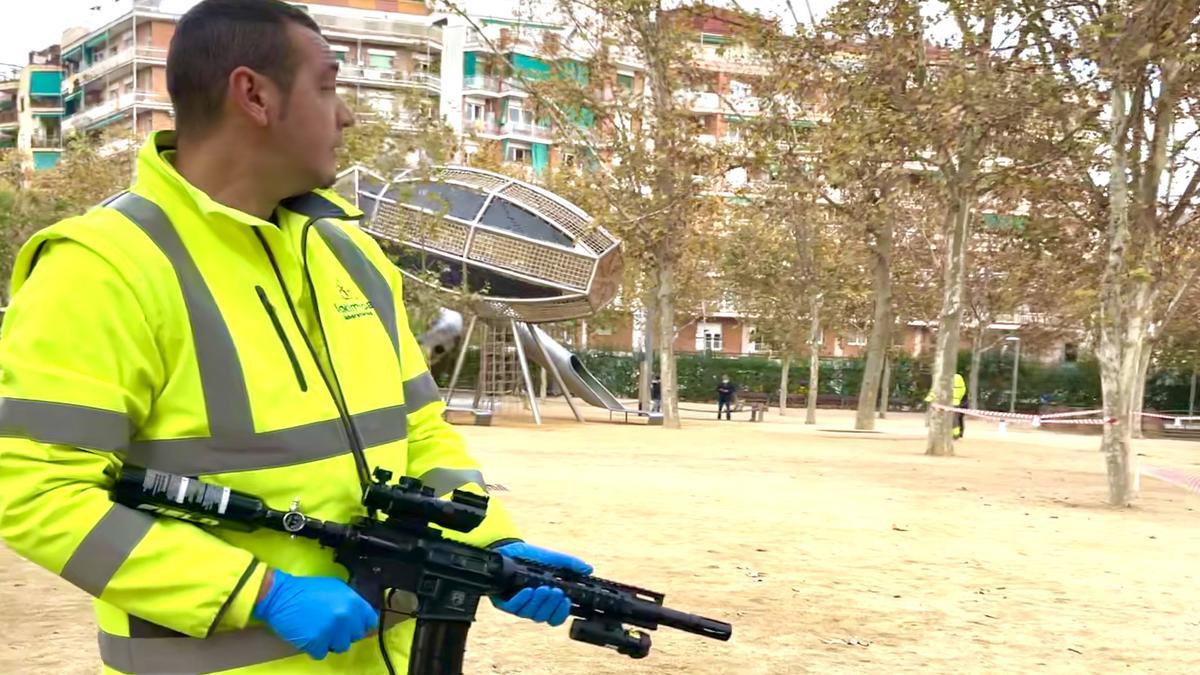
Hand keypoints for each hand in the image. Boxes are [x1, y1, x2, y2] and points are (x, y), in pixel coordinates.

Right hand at [253, 569, 378, 659]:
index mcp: (353, 601)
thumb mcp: (336, 588)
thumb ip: (351, 602)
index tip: (353, 625)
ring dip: (330, 642)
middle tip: (330, 626)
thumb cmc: (308, 590)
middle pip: (355, 636)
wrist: (281, 595)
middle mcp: (346, 616)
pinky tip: (308, 635)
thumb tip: (361, 616)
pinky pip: (321, 654)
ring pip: (340, 647)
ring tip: (318, 630)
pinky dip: (314, 648)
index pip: (370, 621)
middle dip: (344, 633)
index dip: (361, 624)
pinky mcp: (316, 643)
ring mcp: (331, 631)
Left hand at [491, 542, 591, 626]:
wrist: (511, 549)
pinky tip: (528, 590)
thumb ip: (571, 564)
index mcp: (547, 602)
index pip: (556, 618)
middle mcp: (533, 607)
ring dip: (538, 602)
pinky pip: (514, 608)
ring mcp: (519, 606)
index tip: (566, 600)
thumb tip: (588, 568)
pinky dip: (522, 600)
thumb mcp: (554, 560)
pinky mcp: (505, 603)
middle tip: (555, 591)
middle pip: (544, 617)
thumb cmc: (534, 558)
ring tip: (542, 588)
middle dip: (551, 605)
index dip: (562, 613)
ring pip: (530, 614)